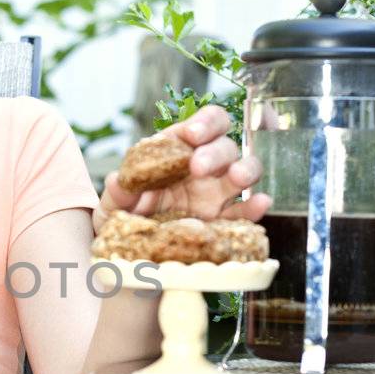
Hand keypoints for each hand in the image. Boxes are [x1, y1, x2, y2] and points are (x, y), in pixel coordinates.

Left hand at [92, 106, 270, 235]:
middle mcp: (203, 166)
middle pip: (225, 146)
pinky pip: (245, 211)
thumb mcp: (113, 204)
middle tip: (198, 166)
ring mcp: (217, 192)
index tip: (192, 134)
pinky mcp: (223, 220)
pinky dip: (256, 206)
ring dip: (245, 169)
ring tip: (237, 178)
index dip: (204, 123)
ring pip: (244, 170)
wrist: (130, 250)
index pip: (203, 124)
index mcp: (178, 149)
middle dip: (215, 152)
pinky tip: (260, 203)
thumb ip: (117, 192)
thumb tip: (117, 180)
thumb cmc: (125, 215)